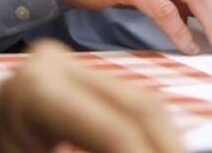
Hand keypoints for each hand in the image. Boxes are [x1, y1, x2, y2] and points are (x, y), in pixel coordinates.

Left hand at [0, 39, 183, 152]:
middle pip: (142, 110)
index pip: (121, 130)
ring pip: (140, 109)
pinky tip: (149, 147)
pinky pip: (120, 112)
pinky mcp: (68, 83)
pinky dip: (139, 138)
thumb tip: (139, 150)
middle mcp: (52, 66)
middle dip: (168, 145)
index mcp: (37, 88)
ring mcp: (62, 70)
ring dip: (162, 140)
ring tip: (175, 152)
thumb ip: (98, 147)